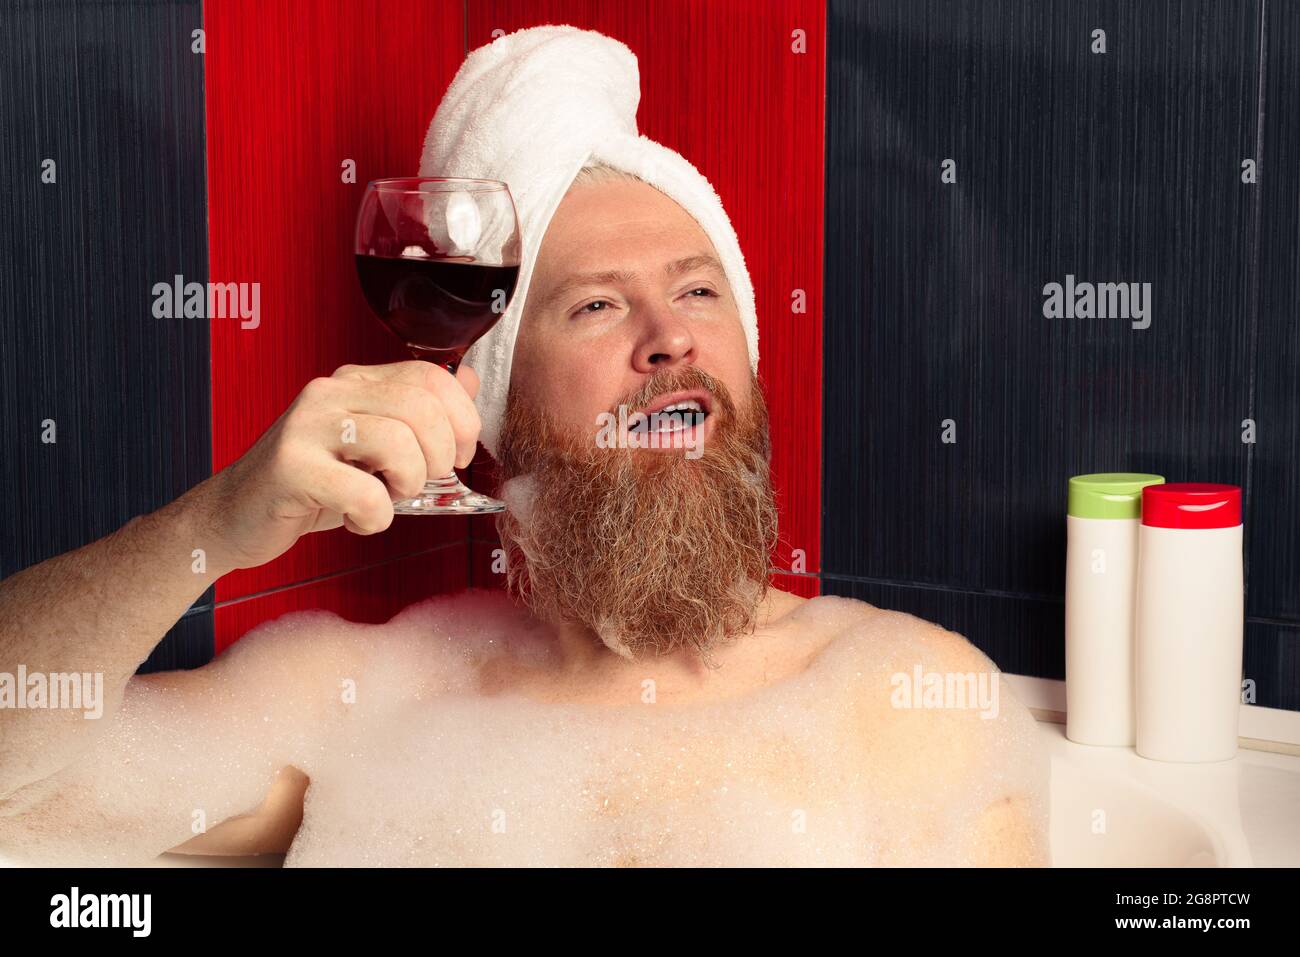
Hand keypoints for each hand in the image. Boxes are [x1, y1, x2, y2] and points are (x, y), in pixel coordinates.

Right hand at [189, 360, 480, 571]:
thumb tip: (470, 382)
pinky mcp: (291, 468)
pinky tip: (359, 519)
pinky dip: (375, 517)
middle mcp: (331, 394)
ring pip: (396, 443)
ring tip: (389, 498)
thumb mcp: (371, 445)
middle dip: (439, 456)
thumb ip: (418, 413)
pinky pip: (363, 492)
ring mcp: (307, 427)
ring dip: (408, 484)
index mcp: (355, 382)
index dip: (462, 418)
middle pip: (421, 408)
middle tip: (423, 483)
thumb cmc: (311, 485)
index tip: (458, 455)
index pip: (431, 376)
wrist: (234, 516)